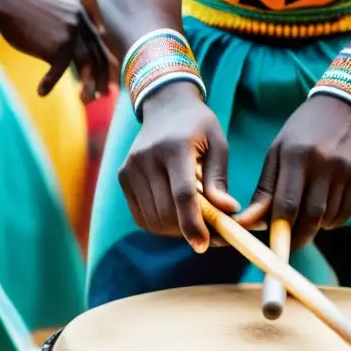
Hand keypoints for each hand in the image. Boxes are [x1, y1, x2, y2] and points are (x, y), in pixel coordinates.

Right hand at [0, 0, 113, 101]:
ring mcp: (71, 34)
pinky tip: (41, 92)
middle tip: (104, 95)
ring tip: (85, 101)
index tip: (104, 78)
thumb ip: (65, 25)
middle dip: (102, 78)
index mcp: (82, 13)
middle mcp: (81, 22)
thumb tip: (69, 49)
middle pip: (98, 55)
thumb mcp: (51, 11)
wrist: (2, 1)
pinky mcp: (57, 46)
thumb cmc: (20, 7)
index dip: (102, 62)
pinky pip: (59, 71)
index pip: (98, 43)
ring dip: (88, 86)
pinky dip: (49, 83)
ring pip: (87, 65)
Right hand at [118, 83, 238, 251]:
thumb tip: (227, 212)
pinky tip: (175, 216)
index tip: (204, 244)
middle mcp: (147, 158)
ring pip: (152, 219)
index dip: (193, 224)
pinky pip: (141, 215)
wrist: (165, 106)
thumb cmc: (198, 126)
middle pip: (166, 212)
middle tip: (209, 234)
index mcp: (174, 148)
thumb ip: (218, 179)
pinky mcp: (123, 176)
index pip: (182, 195)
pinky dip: (159, 224)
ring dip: (174, 230)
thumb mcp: (218, 144)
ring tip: (193, 221)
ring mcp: (130, 168)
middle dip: (187, 230)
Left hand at [234, 94, 350, 248]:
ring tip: (306, 222)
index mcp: (295, 155)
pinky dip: (334, 222)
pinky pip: (347, 211)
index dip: (280, 230)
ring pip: (329, 216)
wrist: (342, 105)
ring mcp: (344, 169)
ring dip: (315, 228)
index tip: (274, 245)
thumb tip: (251, 222)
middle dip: (299, 237)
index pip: (287, 204)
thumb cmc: (302, 131)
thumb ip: (266, 188)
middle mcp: (322, 163)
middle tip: (290, 244)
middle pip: (311, 216)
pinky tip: (325, 216)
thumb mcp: (277, 151)